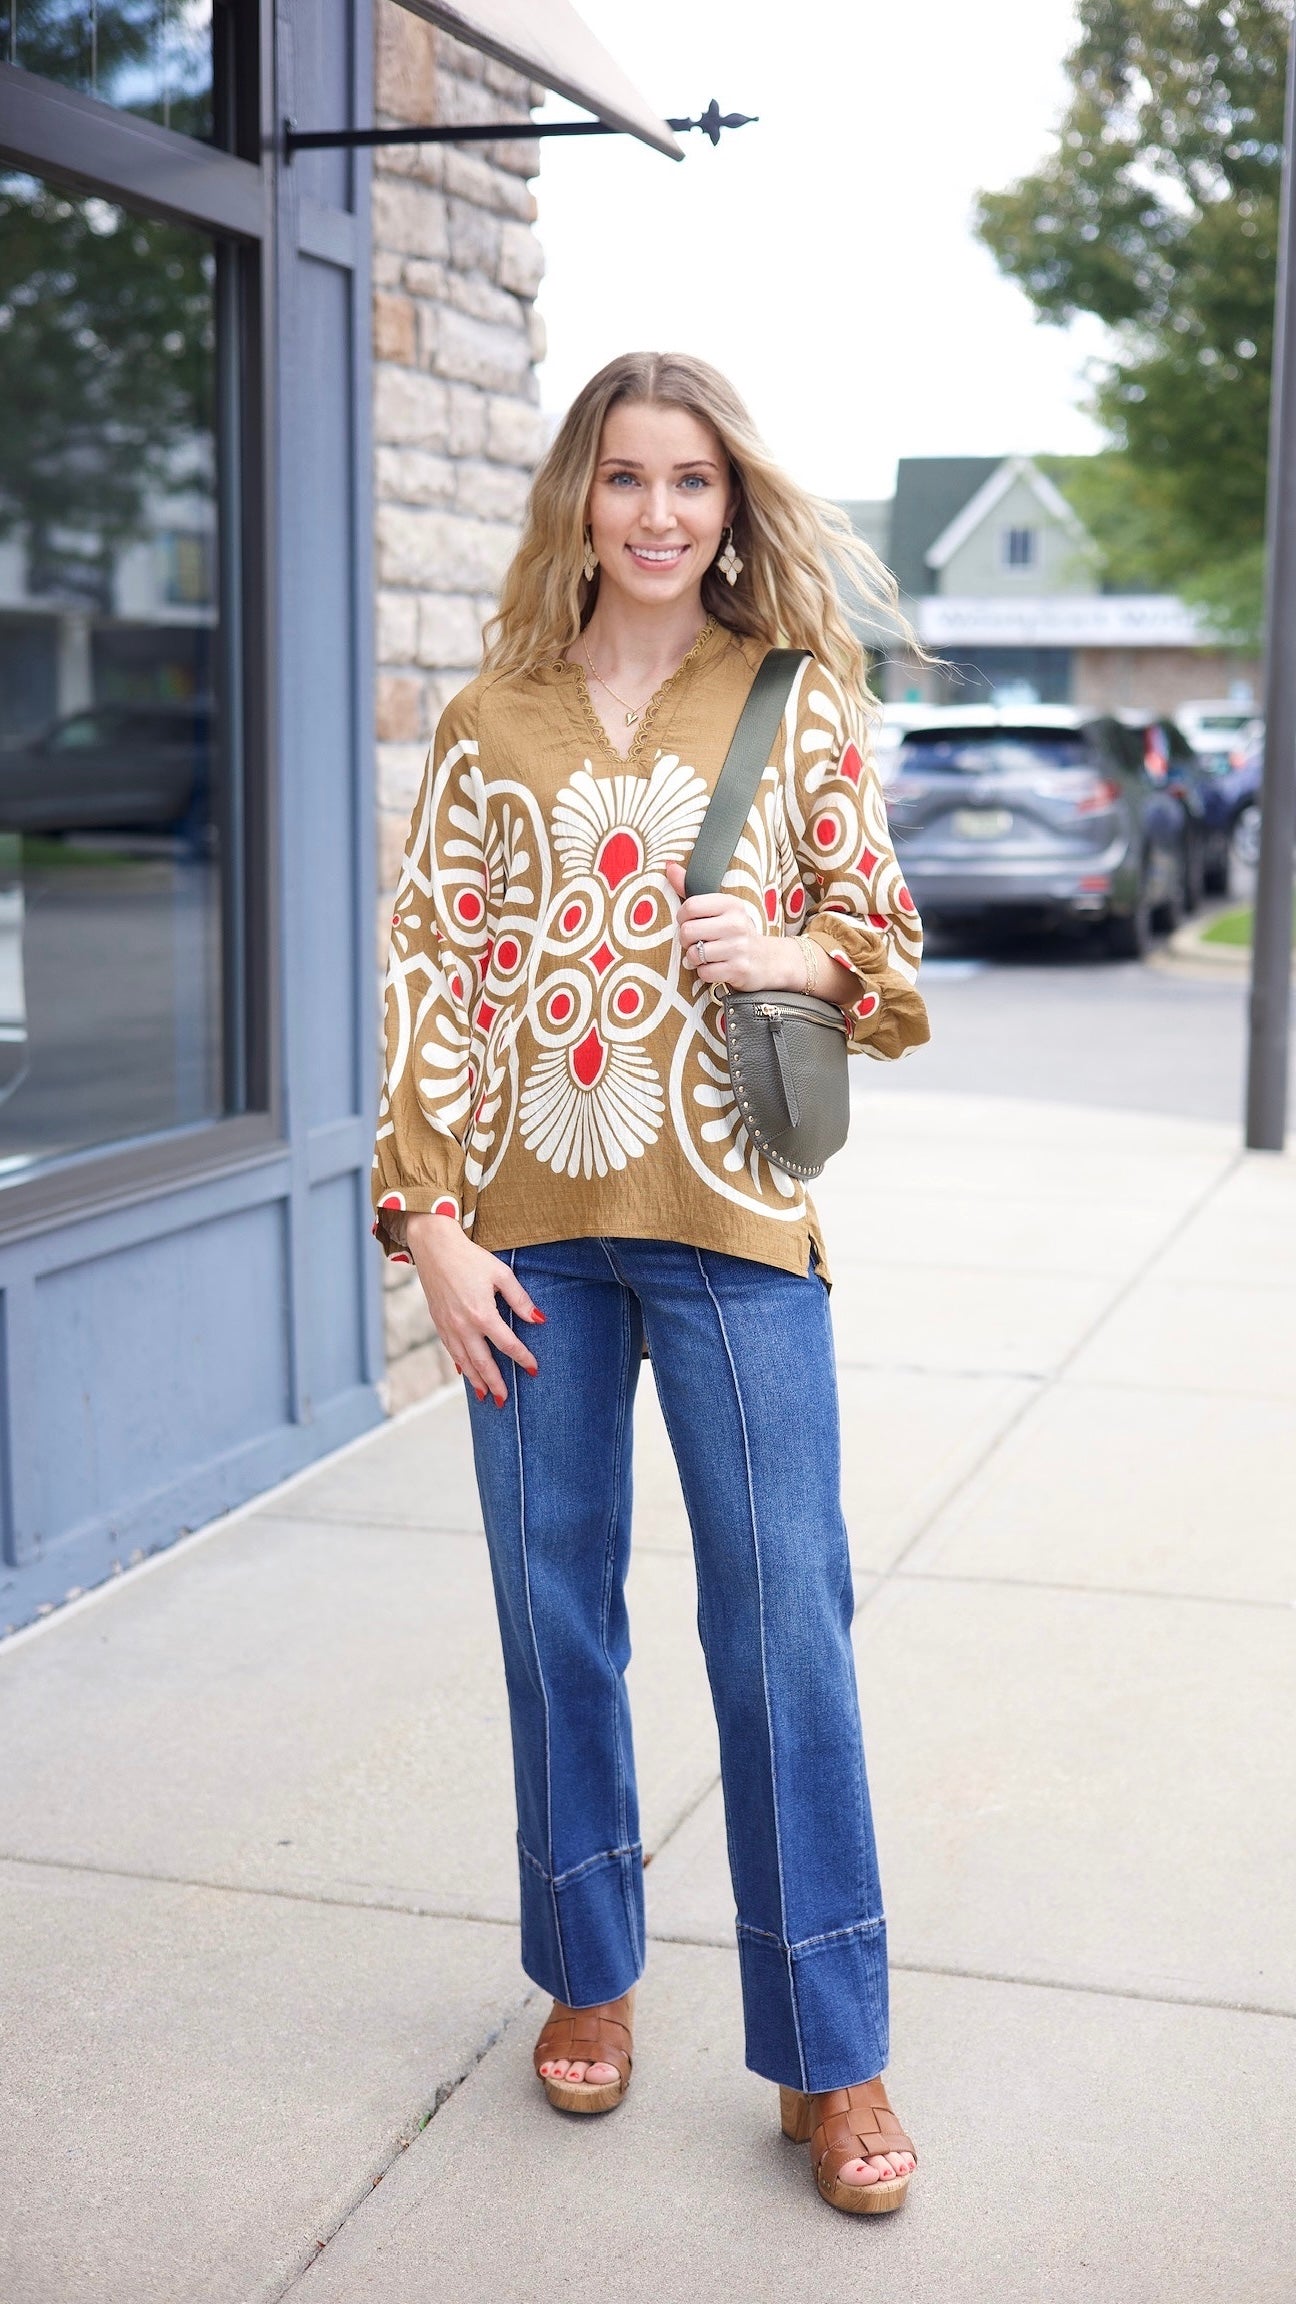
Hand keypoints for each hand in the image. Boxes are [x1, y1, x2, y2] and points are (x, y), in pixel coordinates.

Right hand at [405, 1214, 542, 1406]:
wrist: (434, 1247)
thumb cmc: (471, 1258)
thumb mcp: (501, 1274)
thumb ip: (519, 1299)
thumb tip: (538, 1319)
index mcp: (482, 1313)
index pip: (507, 1344)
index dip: (522, 1358)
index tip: (534, 1369)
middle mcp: (463, 1325)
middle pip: (483, 1361)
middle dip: (495, 1382)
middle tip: (505, 1400)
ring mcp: (448, 1326)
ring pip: (464, 1361)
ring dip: (476, 1380)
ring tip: (485, 1396)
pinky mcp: (438, 1322)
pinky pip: (450, 1350)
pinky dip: (459, 1365)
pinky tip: (465, 1374)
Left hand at [664, 861, 799, 993]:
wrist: (767, 960)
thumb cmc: (735, 932)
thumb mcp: (719, 908)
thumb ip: (690, 888)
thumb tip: (668, 867)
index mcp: (731, 904)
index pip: (690, 906)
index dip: (682, 917)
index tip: (691, 922)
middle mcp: (737, 923)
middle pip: (688, 931)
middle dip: (686, 940)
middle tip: (698, 941)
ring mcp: (739, 947)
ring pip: (694, 954)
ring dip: (695, 958)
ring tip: (708, 955)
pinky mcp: (738, 969)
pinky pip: (704, 972)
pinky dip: (705, 972)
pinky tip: (716, 966)